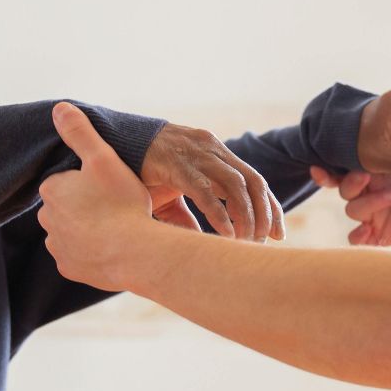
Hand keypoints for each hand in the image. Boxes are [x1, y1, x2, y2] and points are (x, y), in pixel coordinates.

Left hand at [40, 103, 162, 289]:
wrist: (134, 252)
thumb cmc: (121, 203)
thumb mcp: (104, 158)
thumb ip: (80, 132)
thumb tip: (58, 108)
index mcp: (52, 190)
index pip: (66, 181)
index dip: (90, 182)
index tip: (110, 186)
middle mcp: (47, 219)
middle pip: (68, 207)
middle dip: (87, 206)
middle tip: (117, 205)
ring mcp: (58, 247)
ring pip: (73, 232)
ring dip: (89, 229)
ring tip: (118, 227)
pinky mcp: (70, 269)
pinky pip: (80, 257)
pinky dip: (93, 252)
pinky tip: (114, 246)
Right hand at [140, 120, 283, 240]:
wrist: (110, 145)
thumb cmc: (143, 171)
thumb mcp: (173, 194)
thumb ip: (190, 216)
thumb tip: (203, 245)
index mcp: (216, 154)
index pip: (254, 179)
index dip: (270, 207)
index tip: (279, 234)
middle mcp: (211, 150)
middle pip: (253, 181)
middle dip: (265, 213)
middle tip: (268, 241)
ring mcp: (194, 154)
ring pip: (236, 185)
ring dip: (246, 216)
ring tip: (247, 242)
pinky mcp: (175, 164)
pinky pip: (205, 190)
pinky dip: (219, 214)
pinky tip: (225, 234)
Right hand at [311, 136, 390, 246]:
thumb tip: (373, 123)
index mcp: (371, 171)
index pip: (341, 173)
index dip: (326, 174)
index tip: (318, 168)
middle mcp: (369, 192)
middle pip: (343, 191)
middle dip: (351, 183)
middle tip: (366, 175)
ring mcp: (374, 213)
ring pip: (351, 211)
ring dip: (368, 203)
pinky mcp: (381, 233)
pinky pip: (356, 239)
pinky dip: (357, 238)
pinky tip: (367, 232)